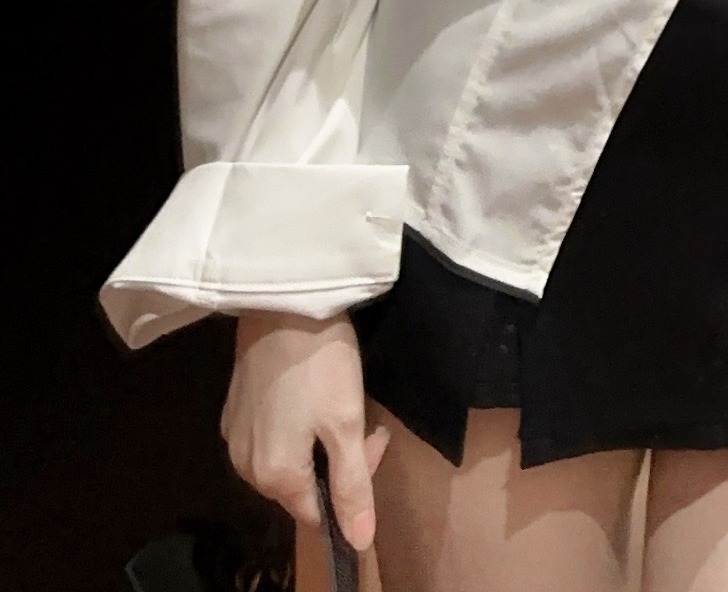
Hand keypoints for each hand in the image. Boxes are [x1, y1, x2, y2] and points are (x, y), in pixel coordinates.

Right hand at [223, 311, 390, 550]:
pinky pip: (270, 437)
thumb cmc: (321, 363)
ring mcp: (235, 437)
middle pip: (302, 486)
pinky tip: (312, 396)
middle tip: (366, 421)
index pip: (318, 514)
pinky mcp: (234, 410)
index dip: (352, 489)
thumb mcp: (347, 423)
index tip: (374, 442)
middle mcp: (245, 467)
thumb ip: (353, 485)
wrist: (282, 303)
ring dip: (319, 443)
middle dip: (339, 462)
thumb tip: (359, 542)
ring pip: (286, 460)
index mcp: (274, 477)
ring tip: (342, 404)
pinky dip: (296, 426)